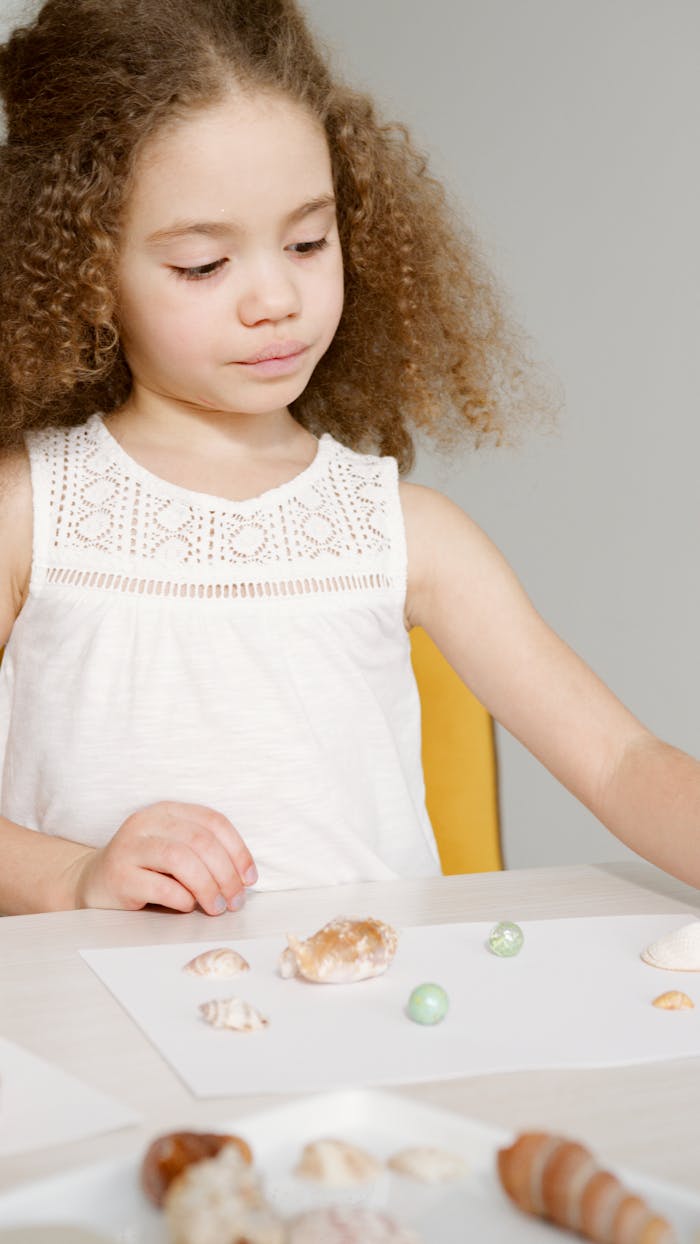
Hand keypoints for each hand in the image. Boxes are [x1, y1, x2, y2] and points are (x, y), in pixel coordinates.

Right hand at [72, 802, 256, 915]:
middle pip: (200, 840)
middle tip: (235, 900)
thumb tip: (243, 878)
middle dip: (226, 874)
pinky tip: (187, 907)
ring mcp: (129, 847)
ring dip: (207, 887)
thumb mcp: (175, 850)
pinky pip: (161, 887)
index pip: (213, 821)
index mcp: (167, 811)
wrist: (93, 884)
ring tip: (216, 908)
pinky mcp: (118, 876)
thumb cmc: (145, 870)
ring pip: (181, 859)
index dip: (238, 850)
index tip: (249, 878)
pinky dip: (183, 899)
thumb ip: (204, 854)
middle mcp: (146, 823)